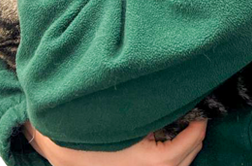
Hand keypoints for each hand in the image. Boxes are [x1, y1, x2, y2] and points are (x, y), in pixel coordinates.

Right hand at [22, 120, 207, 165]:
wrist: (49, 138)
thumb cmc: (75, 122)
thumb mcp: (106, 113)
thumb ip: (135, 108)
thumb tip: (163, 93)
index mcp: (132, 160)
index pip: (173, 155)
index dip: (192, 137)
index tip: (202, 118)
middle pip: (177, 165)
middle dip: (193, 143)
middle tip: (201, 119)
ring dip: (185, 151)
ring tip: (191, 126)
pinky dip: (171, 156)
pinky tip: (172, 136)